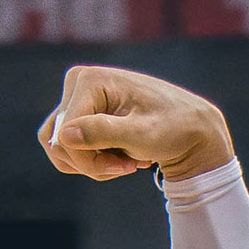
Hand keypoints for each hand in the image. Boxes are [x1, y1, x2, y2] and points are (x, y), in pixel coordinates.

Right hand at [40, 65, 232, 183]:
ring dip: (92, 164)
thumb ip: (102, 133)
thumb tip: (63, 136)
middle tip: (127, 166)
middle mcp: (77, 83)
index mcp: (89, 80)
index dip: (90, 161)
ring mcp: (77, 98)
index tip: (126, 168)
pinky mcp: (80, 113)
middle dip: (92, 164)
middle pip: (59, 143)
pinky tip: (120, 155)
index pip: (65, 136)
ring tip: (126, 160)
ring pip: (61, 148)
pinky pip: (69, 148)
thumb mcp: (140, 135)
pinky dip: (93, 161)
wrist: (188, 125)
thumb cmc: (171, 127)